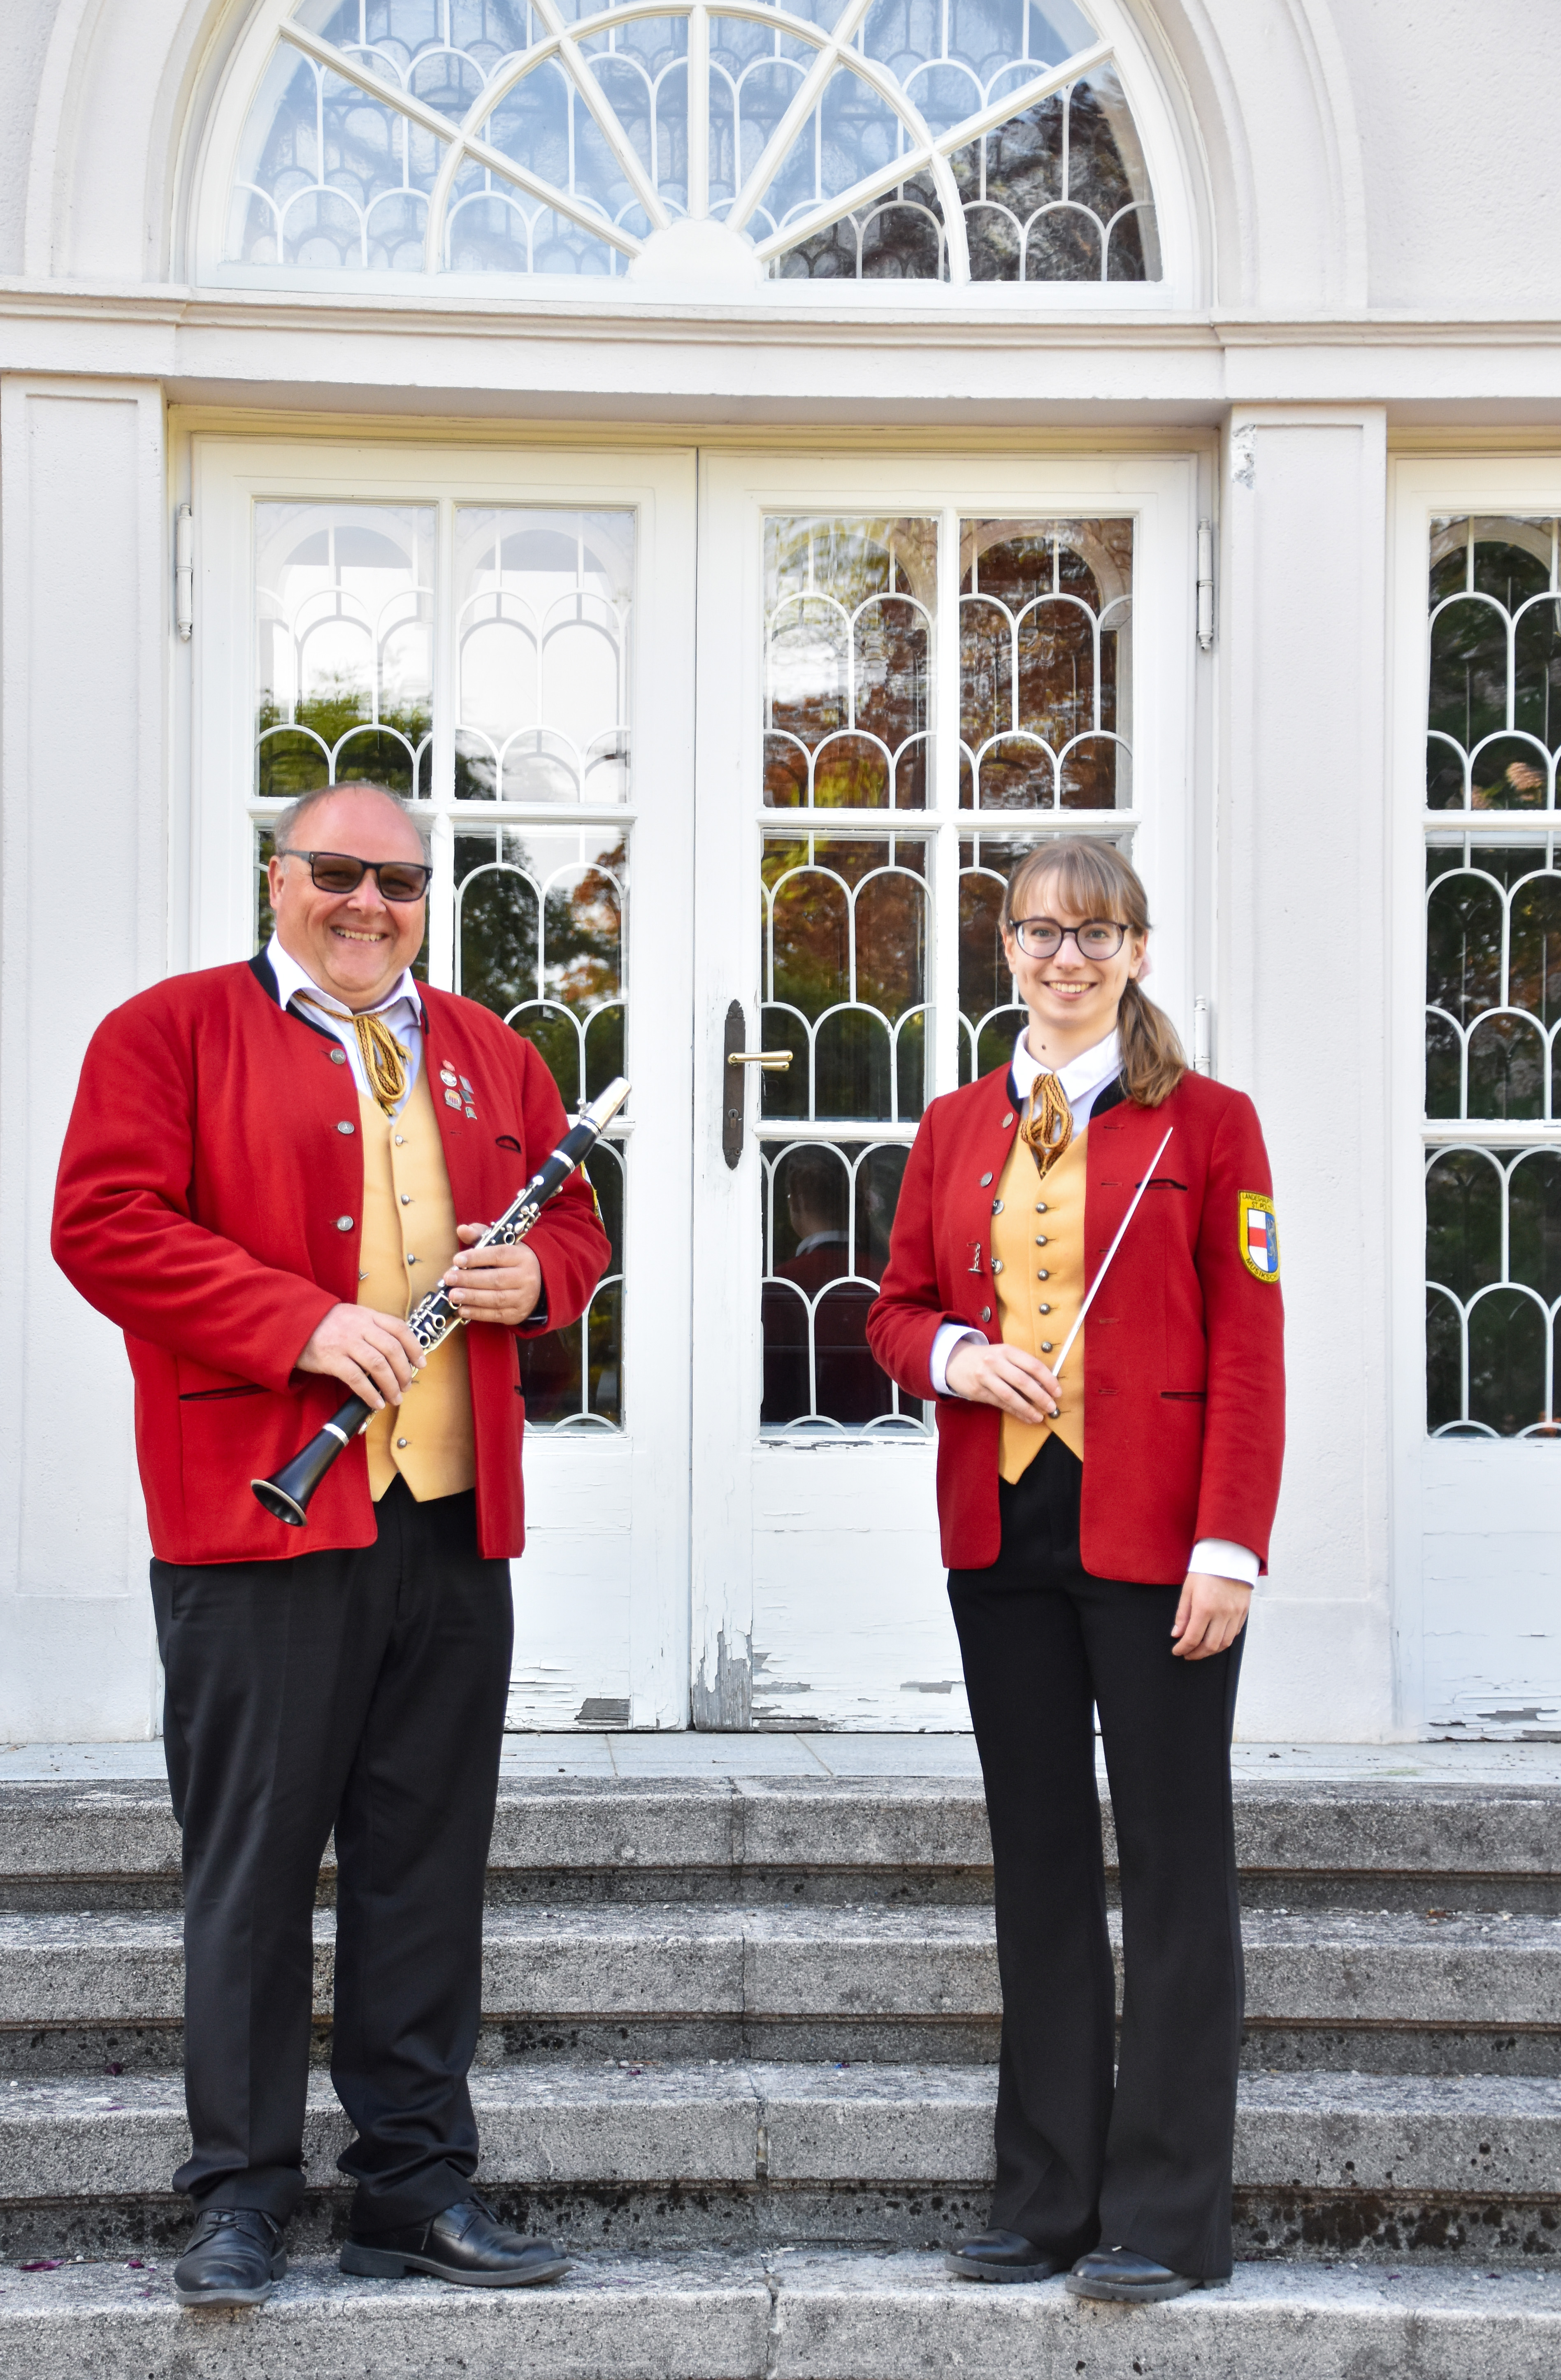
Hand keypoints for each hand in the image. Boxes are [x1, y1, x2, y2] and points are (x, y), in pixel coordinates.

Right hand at [297, 1303, 424, 1409]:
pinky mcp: (331, 1359)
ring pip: (378, 1365)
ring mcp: (345, 1342)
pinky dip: (369, 1393)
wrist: (292, 1324)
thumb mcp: (352, 1317)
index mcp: (367, 1316)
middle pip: (392, 1349)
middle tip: (407, 1385)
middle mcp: (359, 1327)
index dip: (414, 1347)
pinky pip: (356, 1378)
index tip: (421, 1363)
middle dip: (404, 1371)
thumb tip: (396, 1353)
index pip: (399, 1328)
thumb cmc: (325, 1325)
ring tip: (395, 1397)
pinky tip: (375, 1403)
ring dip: (391, 1385)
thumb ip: (372, 1329)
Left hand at [443, 1225, 543, 1325]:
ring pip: (495, 1298)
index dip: (477, 1257)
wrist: (537, 1285)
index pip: (498, 1255)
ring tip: (452, 1295)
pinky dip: (477, 1313)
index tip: (457, 1259)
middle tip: (449, 1278)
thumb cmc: (512, 1262)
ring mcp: (523, 1298)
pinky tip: (462, 1309)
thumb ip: (480, 1236)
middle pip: (495, 1279)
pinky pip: (496, 1315)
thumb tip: (462, 1229)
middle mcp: (526, 1277)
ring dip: (471, 1297)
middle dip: (469, 1279)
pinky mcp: (517, 1314)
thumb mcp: (501, 1245)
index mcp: (522, 1256)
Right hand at [944, 1337, 1060, 1423]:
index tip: (1057, 1392)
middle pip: (1023, 1381)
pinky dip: (1016, 1412)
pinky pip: (1000, 1404)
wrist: (955, 1360)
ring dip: (1028, 1408)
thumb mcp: (1004, 1354)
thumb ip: (1022, 1366)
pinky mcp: (978, 1391)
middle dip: (1040, 1396)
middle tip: (1052, 1407)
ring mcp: (985, 1377)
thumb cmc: (986, 1358)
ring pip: (1010, 1395)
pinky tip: (1026, 1417)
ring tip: (1039, 1417)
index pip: (1033, 1365)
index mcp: (1007, 1350)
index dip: (1048, 1380)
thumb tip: (1046, 1385)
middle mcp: (995, 1362)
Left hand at [1171, 1571, 1251, 1659]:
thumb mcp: (1188, 1590)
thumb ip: (1182, 1615)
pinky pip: (1235, 1634)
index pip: (1193, 1638)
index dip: (1183, 1648)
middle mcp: (1222, 1613)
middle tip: (1188, 1654)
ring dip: (1211, 1651)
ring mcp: (1235, 1614)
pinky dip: (1224, 1641)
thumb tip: (1177, 1634)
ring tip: (1201, 1650)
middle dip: (1197, 1654)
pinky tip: (1215, 1639)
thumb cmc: (1206, 1570)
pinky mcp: (1243, 1612)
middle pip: (1210, 1646)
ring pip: (1224, 1643)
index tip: (1177, 1651)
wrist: (1229, 1556)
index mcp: (1204, 1607)